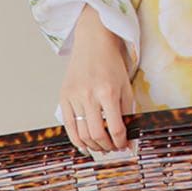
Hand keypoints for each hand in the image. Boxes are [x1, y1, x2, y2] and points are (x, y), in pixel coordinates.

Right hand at [59, 5, 134, 154]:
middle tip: (113, 149)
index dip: (121, 142)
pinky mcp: (64, 97)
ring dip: (93, 146)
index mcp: (108, 92)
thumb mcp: (126, 85)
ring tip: (101, 147)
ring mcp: (74, 97)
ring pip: (82, 134)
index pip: (115, 128)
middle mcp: (90, 96)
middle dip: (107, 147)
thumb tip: (127, 135)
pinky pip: (68, 126)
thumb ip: (127, 110)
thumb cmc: (112, 63)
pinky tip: (85, 146)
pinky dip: (77, 140)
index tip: (125, 146)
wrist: (93, 42)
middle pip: (97, 134)